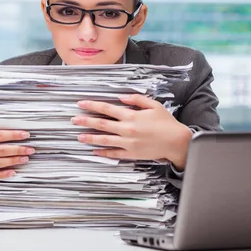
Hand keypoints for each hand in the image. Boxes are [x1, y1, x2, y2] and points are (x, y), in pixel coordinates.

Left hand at [71, 95, 192, 169]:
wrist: (176, 142)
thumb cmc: (166, 122)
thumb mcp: (153, 105)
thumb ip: (137, 99)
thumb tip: (122, 98)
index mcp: (132, 115)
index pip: (107, 109)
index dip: (93, 106)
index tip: (81, 104)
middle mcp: (127, 129)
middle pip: (102, 124)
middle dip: (86, 121)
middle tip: (74, 120)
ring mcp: (128, 142)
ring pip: (104, 140)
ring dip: (90, 138)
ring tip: (79, 136)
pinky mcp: (131, 153)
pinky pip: (114, 153)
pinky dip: (103, 152)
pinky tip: (94, 151)